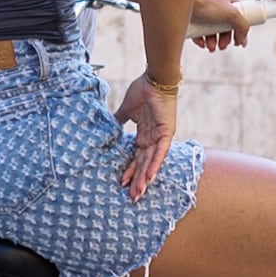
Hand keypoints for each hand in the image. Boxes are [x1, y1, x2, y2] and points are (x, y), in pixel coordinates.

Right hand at [112, 73, 182, 198]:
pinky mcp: (166, 132)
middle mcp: (154, 138)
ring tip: (139, 192)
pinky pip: (160, 151)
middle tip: (132, 198)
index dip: (131, 170)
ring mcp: (161, 136)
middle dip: (138, 181)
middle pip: (144, 163)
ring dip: (145, 177)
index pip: (137, 156)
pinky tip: (150, 177)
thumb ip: (119, 119)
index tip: (122, 183)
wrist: (155, 78)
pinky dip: (155, 164)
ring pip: (151, 161)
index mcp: (145, 134)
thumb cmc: (143, 90)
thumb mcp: (127, 109)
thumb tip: (109, 126)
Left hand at [190, 0, 251, 49]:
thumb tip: (242, 38)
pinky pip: (199, 30)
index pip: (239, 16)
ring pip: (212, 29)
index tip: (238, 42)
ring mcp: (204, 10)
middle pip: (225, 25)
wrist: (181, 3)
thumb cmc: (205, 3)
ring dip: (213, 42)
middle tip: (222, 46)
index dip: (239, 30)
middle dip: (224, 39)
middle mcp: (216, 3)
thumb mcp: (231, 14)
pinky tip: (202, 43)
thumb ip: (242, 25)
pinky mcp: (193, 16)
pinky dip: (202, 39)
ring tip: (211, 47)